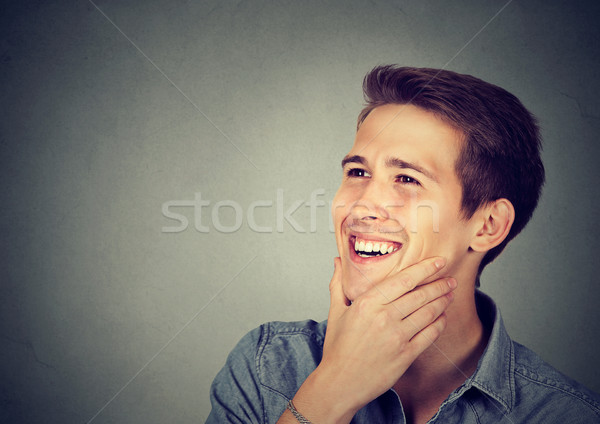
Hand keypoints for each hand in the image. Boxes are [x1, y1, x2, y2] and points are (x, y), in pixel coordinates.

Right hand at [287, 256, 454, 423]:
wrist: (340, 382)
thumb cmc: (337, 348)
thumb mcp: (335, 312)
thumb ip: (338, 284)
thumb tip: (338, 261)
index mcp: (367, 303)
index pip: (403, 280)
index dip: (424, 269)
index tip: (438, 262)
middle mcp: (384, 317)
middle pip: (420, 295)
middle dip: (439, 285)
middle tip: (450, 279)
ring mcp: (396, 337)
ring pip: (428, 313)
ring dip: (442, 302)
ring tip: (450, 294)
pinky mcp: (405, 355)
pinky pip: (429, 335)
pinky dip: (439, 324)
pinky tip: (442, 317)